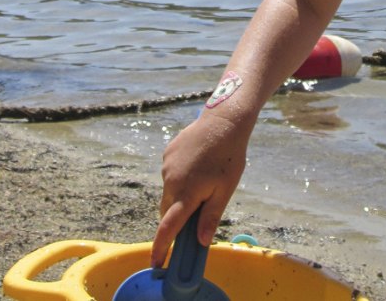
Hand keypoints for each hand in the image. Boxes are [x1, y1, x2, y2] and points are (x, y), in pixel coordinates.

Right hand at [150, 112, 249, 266]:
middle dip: (176, 218)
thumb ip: (210, 217)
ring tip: (205, 179)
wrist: (223, 121)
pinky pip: (170, 174)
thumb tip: (200, 242)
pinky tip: (198, 165)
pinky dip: (180, 178)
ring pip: (169, 191)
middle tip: (197, 213)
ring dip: (180, 195)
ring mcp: (167, 166)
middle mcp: (171, 181)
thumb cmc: (229, 157)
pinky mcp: (167, 153)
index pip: (168, 228)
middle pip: (167, 210)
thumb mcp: (224, 190)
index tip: (155, 264)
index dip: (160, 248)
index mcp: (187, 193)